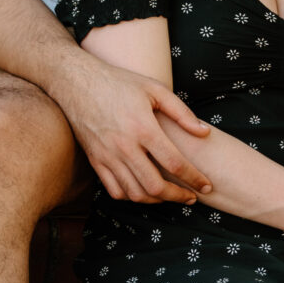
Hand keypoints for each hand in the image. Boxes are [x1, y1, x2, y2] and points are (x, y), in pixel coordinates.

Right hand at [57, 55, 213, 203]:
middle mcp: (124, 146)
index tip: (206, 186)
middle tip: (191, 197)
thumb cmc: (120, 83)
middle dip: (178, 196)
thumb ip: (182, 113)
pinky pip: (114, 190)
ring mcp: (107, 156)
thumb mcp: (155, 89)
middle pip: (155, 186)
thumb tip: (204, 133)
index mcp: (143, 128)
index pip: (174, 163)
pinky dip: (132, 196)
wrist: (77, 82)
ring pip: (134, 193)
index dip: (194, 179)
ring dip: (157, 200)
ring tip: (171, 195)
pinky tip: (145, 190)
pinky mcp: (95, 161)